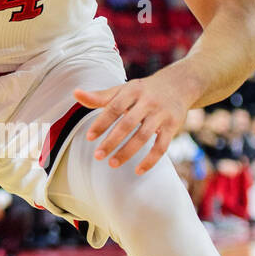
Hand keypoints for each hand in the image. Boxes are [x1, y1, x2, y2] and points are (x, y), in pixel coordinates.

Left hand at [75, 68, 194, 174]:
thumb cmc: (143, 90)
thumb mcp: (123, 90)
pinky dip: (151, 160)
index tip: (89, 138)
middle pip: (128, 123)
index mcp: (132, 91)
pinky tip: (138, 170)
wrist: (178, 85)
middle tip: (98, 156)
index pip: (114, 107)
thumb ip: (100, 96)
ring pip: (144, 136)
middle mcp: (148, 101)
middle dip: (112, 141)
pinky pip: (162, 146)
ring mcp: (161, 114)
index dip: (102, 123)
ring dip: (127, 151)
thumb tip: (76, 93)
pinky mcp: (173, 126)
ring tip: (112, 163)